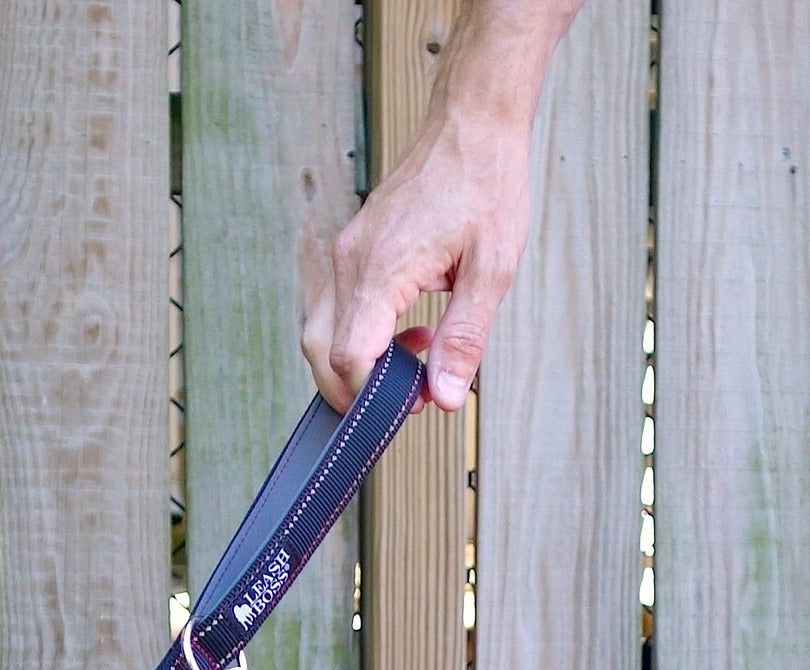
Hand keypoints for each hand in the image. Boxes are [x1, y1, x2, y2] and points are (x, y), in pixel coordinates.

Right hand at [301, 0, 579, 413]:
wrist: (472, 124)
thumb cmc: (486, 184)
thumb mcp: (490, 271)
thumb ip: (463, 339)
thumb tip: (443, 398)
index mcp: (381, 266)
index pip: (349, 357)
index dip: (372, 398)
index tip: (411, 406)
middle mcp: (352, 260)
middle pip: (319, 351)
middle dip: (353, 392)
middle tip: (405, 403)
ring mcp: (348, 253)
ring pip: (323, 333)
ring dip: (361, 365)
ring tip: (416, 364)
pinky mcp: (354, 250)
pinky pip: (340, 310)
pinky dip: (364, 338)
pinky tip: (411, 336)